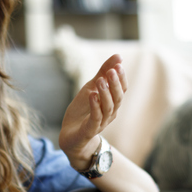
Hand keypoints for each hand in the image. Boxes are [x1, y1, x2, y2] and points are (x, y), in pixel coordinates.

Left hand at [59, 54, 126, 169]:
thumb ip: (103, 73)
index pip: (122, 89)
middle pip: (118, 98)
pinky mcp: (89, 130)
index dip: (121, 78)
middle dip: (115, 84)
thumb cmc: (82, 111)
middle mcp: (110, 113)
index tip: (118, 64)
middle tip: (112, 70)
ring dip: (105, 93)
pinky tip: (92, 95)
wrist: (70, 135)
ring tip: (101, 80)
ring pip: (108, 108)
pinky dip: (95, 106)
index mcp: (112, 102)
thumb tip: (119, 56)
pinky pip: (95, 118)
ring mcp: (101, 122)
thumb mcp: (91, 88)